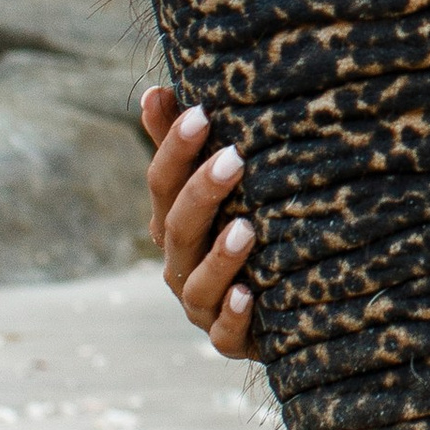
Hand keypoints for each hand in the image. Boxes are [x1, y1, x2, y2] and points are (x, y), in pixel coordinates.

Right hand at [142, 87, 261, 359]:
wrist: (274, 308)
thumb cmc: (236, 231)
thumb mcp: (211, 189)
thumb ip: (180, 146)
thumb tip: (155, 89)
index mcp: (171, 223)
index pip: (162, 183)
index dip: (175, 148)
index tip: (201, 112)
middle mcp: (179, 265)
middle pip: (178, 228)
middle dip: (203, 193)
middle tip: (234, 157)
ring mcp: (201, 306)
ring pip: (199, 284)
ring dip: (221, 258)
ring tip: (246, 229)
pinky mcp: (229, 340)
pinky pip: (225, 334)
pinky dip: (235, 316)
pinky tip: (250, 295)